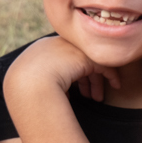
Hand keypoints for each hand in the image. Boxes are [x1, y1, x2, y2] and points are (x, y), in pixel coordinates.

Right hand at [6, 36, 120, 96]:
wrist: (29, 83)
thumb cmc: (26, 89)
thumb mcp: (31, 83)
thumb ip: (44, 83)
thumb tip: (58, 93)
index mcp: (41, 49)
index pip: (62, 59)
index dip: (70, 75)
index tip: (74, 91)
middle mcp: (57, 44)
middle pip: (77, 59)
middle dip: (84, 78)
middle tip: (89, 95)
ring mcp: (72, 48)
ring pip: (90, 62)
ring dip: (96, 81)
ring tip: (98, 98)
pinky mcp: (85, 56)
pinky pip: (103, 64)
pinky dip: (111, 75)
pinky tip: (115, 86)